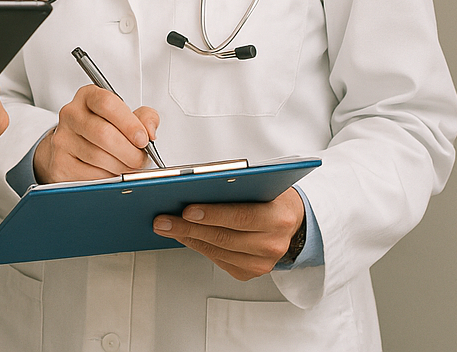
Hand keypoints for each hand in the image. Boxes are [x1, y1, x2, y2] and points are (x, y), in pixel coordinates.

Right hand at [32, 85, 159, 183]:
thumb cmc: (101, 129)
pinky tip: (112, 174)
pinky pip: (89, 175)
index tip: (144, 138)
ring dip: (121, 167)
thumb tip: (150, 131)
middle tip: (141, 160)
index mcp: (88, 97)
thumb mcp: (124, 116)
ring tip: (129, 167)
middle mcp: (71, 114)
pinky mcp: (60, 163)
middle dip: (129, 152)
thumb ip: (144, 118)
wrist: (71, 146)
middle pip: (103, 133)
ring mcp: (62, 139)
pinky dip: (107, 179)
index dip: (129, 123)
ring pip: (97, 157)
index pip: (107, 103)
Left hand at [152, 186, 305, 279]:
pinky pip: (219, 260)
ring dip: (188, 238)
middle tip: (163, 219)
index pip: (241, 217)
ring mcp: (263, 262)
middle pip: (224, 237)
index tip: (187, 209)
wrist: (293, 220)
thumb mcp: (261, 183)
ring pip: (218, 251)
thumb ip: (236, 184)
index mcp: (279, 217)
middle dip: (188, 227)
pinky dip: (199, 246)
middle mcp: (274, 244)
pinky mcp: (252, 272)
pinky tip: (184, 235)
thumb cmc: (272, 196)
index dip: (212, 214)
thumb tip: (195, 184)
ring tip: (166, 226)